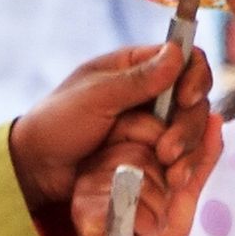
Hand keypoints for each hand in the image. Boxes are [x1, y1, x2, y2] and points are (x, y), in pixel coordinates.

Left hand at [9, 41, 217, 235]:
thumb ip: (136, 80)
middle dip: (189, 126)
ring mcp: (155, 127)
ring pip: (193, 132)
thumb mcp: (94, 97)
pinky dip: (182, 168)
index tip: (186, 99)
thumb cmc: (57, 123)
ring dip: (188, 151)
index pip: (187, 60)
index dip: (195, 77)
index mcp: (137, 67)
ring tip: (171, 173)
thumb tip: (177, 54)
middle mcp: (152, 94)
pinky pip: (182, 158)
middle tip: (168, 151)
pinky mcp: (154, 155)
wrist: (39, 168)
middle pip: (195, 102)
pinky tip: (173, 181)